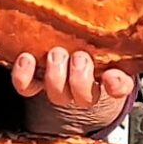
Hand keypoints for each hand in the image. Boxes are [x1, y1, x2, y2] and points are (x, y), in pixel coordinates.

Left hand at [15, 46, 137, 137]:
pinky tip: (26, 59)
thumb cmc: (91, 47)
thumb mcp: (110, 49)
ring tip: (56, 54)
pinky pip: (27, 87)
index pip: (118, 87)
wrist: (67, 48)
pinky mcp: (35, 81)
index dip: (115, 85)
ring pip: (57, 92)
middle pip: (84, 96)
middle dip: (81, 78)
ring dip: (56, 75)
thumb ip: (118, 57)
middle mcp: (82, 88)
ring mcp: (58, 86)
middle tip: (79, 57)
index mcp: (108, 78)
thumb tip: (114, 73)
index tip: (110, 75)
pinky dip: (24, 75)